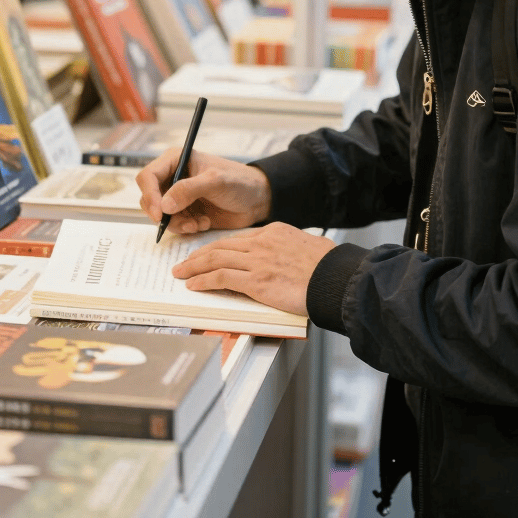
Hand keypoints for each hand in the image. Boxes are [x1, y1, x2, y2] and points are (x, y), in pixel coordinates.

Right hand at [136, 148, 271, 234]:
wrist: (256, 200)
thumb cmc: (239, 182)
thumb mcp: (216, 181)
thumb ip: (189, 189)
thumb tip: (164, 205)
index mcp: (176, 160)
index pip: (148, 176)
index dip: (150, 195)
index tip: (160, 213)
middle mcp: (172, 177)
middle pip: (149, 198)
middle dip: (163, 214)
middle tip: (184, 223)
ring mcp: (177, 196)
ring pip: (160, 215)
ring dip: (177, 223)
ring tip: (198, 223)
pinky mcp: (185, 212)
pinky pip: (173, 225)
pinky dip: (185, 228)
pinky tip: (203, 223)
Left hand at [172, 222, 335, 315]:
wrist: (335, 278)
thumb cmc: (328, 268)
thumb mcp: (306, 247)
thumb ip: (287, 250)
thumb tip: (281, 260)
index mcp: (274, 232)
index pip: (237, 240)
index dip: (217, 247)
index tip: (206, 254)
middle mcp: (262, 243)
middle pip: (221, 246)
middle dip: (198, 255)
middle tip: (184, 262)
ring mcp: (258, 261)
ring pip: (216, 259)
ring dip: (194, 267)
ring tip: (181, 273)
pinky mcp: (257, 281)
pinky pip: (222, 277)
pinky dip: (204, 280)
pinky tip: (194, 285)